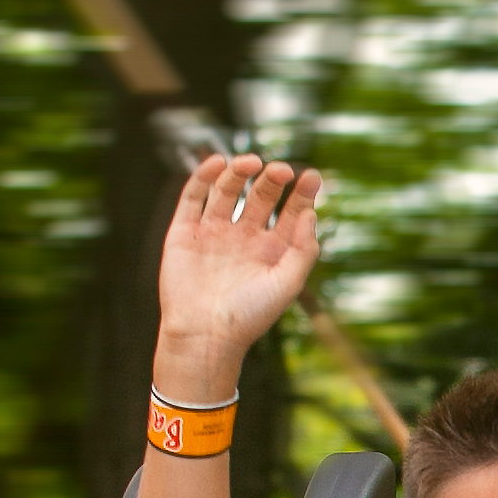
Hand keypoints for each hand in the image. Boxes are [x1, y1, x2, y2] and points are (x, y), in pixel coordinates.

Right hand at [152, 153, 323, 392]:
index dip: (302, 193)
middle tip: (282, 171)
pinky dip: (203, 176)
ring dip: (239, 171)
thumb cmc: (249, 316)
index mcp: (270, 250)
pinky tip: (218, 163)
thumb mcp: (288, 284)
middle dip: (272, 180)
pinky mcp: (185, 232)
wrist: (205, 335)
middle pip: (260, 196)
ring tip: (252, 162)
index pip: (290, 212)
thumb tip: (310, 213)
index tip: (312, 177)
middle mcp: (243, 238)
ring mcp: (213, 232)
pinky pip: (193, 197)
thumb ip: (304, 248)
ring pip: (227, 190)